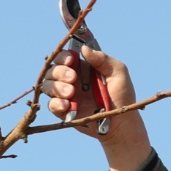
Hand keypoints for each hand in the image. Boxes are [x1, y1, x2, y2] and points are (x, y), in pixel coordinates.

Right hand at [40, 44, 153, 170]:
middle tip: (73, 79)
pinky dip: (56, 104)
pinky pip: (51, 105)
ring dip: (56, 87)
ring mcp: (66, 96)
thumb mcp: (118, 72)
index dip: (63, 57)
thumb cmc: (122, 95)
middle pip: (52, 70)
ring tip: (71, 93)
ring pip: (48, 86)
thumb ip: (103, 59)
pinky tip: (67, 105)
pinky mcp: (64, 112)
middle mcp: (71, 80)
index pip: (64, 57)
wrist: (122, 122)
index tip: (71, 60)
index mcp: (82, 68)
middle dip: (59, 72)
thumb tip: (84, 48)